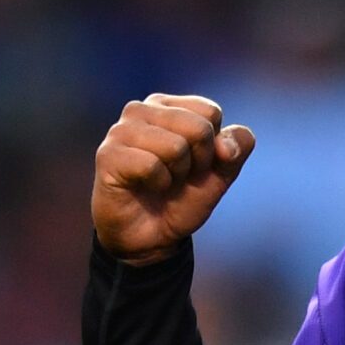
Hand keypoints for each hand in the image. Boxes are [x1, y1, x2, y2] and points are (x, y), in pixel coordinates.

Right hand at [92, 94, 255, 264]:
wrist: (152, 238)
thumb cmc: (182, 198)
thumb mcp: (221, 173)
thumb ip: (237, 149)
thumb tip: (225, 145)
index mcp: (168, 106)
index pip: (210, 113)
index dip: (213, 148)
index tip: (195, 165)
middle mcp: (141, 110)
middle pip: (198, 128)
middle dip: (197, 162)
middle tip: (177, 177)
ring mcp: (121, 129)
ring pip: (176, 147)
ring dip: (176, 175)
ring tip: (160, 182)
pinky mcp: (108, 154)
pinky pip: (152, 165)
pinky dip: (158, 184)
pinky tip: (145, 187)